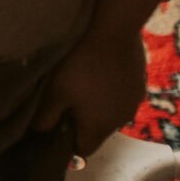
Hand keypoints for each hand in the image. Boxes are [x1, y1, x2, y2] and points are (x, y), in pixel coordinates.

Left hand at [34, 23, 147, 153]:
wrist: (113, 30)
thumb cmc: (78, 64)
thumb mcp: (53, 91)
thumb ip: (45, 117)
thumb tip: (39, 133)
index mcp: (100, 127)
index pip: (84, 149)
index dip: (67, 142)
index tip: (55, 126)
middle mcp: (122, 120)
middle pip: (97, 130)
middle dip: (81, 121)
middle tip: (63, 99)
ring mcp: (134, 101)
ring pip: (110, 112)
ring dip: (96, 104)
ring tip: (80, 81)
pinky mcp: (140, 83)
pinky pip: (121, 95)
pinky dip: (109, 89)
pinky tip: (97, 70)